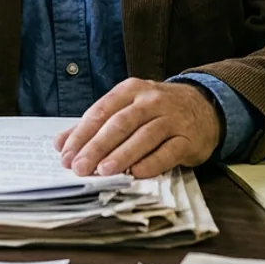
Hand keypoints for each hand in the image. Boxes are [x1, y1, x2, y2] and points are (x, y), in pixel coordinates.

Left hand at [53, 78, 220, 179]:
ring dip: (122, 155)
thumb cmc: (156, 111)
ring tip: (103, 171)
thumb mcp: (126, 108)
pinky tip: (136, 173)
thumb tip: (60, 144)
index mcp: (130, 90)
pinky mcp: (188, 138)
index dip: (81, 134)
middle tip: (80, 167)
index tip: (66, 155)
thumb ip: (94, 125)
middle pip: (120, 124)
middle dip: (97, 147)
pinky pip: (168, 151)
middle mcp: (151, 100)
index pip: (101, 111)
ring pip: (143, 136)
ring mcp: (171, 118)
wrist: (204, 106)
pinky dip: (151, 163)